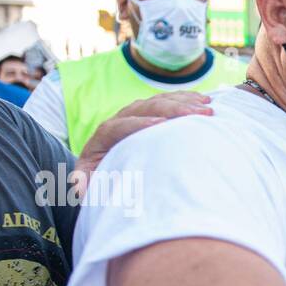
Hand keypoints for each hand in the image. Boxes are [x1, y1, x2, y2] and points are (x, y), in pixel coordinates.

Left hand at [76, 91, 213, 177]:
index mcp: (105, 135)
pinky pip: (171, 101)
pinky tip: (207, 102)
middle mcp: (122, 118)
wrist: (106, 169)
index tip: (162, 125)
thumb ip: (82, 183)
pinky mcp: (153, 113)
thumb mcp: (89, 183)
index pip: (122, 125)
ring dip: (185, 102)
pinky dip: (188, 100)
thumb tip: (77, 185)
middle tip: (197, 113)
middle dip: (172, 108)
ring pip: (161, 100)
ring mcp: (139, 113)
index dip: (141, 123)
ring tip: (208, 108)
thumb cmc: (102, 179)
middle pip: (146, 107)